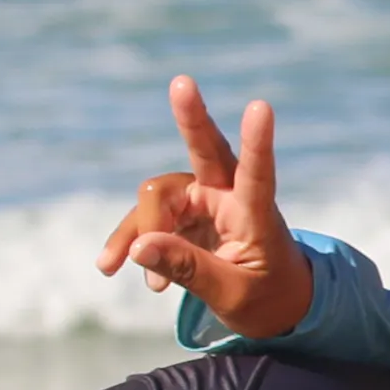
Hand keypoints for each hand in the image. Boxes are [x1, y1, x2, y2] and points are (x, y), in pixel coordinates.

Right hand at [95, 78, 313, 336]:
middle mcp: (229, 196)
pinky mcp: (183, 214)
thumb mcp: (231, 295)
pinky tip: (117, 267)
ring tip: (134, 277)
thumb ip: (188, 270)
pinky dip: (132, 242)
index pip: (258, 173)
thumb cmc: (266, 299)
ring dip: (140, 230)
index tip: (261, 107)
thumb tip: (139, 248)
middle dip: (192, 117)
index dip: (257, 142)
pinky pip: (147, 219)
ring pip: (158, 195)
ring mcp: (204, 201)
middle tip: (182, 82)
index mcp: (256, 214)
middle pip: (206, 150)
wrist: (272, 307)